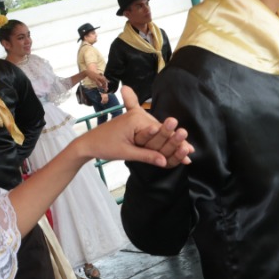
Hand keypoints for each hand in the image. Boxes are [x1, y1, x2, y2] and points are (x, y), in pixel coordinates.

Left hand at [73, 87, 192, 168]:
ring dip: (170, 142)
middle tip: (190, 152)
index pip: (160, 131)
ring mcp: (138, 119)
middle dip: (175, 142)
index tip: (187, 150)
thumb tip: (164, 162)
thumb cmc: (104, 146)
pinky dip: (160, 139)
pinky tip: (171, 145)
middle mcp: (139, 115)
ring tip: (186, 152)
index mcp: (137, 118)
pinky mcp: (136, 125)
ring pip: (158, 132)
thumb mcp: (126, 152)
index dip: (174, 142)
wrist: (89, 143)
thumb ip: (146, 156)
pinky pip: (151, 132)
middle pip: (162, 131)